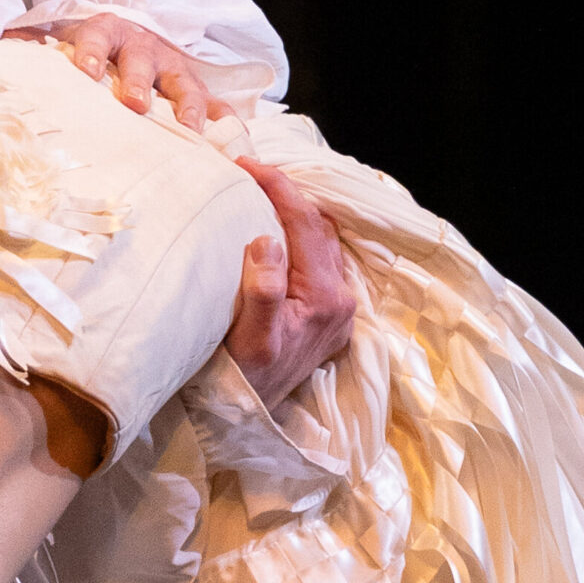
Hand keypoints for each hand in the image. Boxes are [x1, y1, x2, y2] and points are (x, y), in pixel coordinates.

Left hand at [12, 12, 229, 130]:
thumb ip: (31, 45)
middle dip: (139, 81)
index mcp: (105, 33)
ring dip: (187, 104)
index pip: (96, 36)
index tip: (84, 70)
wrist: (126, 36)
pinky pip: (216, 104)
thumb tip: (2, 50)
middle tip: (135, 104)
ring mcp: (171, 68)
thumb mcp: (58, 39)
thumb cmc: (87, 51)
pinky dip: (225, 122)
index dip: (90, 51)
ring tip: (188, 128)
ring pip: (183, 82)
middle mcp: (142, 47)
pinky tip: (234, 143)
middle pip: (141, 61)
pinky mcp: (194, 89)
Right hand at [225, 159, 355, 409]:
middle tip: (249, 173)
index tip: (246, 164)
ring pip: (321, 242)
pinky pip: (317, 260)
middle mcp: (341, 301)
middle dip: (287, 195)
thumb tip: (267, 240)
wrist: (246, 418)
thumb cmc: (242, 379)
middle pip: (318, 228)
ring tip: (259, 194)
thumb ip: (262, 290)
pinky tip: (274, 229)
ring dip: (293, 215)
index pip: (305, 224)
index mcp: (325, 298)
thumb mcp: (249, 338)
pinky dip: (297, 237)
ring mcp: (337, 309)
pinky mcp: (327, 315)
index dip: (278, 188)